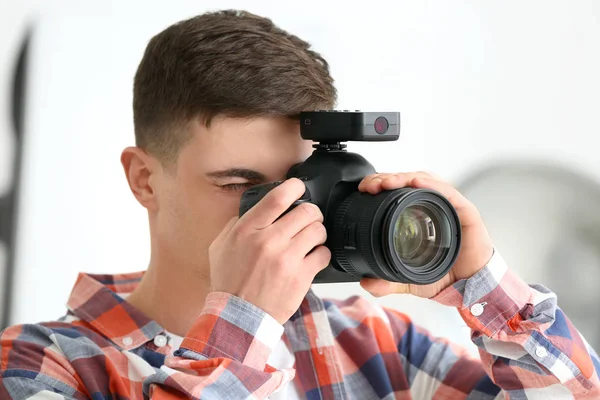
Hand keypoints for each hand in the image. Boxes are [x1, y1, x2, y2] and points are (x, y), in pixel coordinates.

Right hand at [208, 178, 330, 323]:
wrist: (238, 316)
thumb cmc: (229, 281)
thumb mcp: (220, 246)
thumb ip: (236, 223)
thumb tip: (255, 208)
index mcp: (247, 230)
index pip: (277, 198)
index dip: (294, 187)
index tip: (299, 187)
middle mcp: (268, 241)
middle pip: (306, 211)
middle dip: (311, 213)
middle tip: (309, 219)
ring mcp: (286, 259)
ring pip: (318, 230)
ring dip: (317, 232)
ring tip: (312, 238)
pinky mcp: (301, 276)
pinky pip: (323, 254)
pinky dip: (321, 253)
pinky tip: (313, 257)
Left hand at [358, 172, 493, 298]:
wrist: (471, 287)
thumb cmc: (446, 276)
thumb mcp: (409, 280)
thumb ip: (387, 282)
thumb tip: (366, 283)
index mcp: (418, 217)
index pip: (397, 192)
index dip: (380, 185)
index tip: (364, 188)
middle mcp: (433, 207)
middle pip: (407, 182)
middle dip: (387, 178)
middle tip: (371, 184)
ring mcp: (448, 207)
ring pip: (425, 181)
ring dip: (404, 178)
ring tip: (388, 181)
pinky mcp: (465, 211)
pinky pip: (448, 193)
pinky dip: (432, 185)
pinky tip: (416, 182)